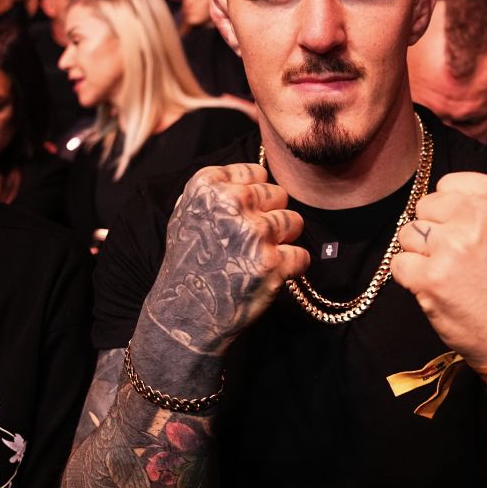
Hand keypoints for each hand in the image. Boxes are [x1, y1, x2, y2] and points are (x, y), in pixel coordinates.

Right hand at [142, 163, 307, 356]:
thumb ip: (218, 189)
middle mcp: (231, 203)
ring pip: (295, 221)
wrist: (184, 315)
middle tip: (251, 242)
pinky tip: (270, 275)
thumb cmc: (188, 263)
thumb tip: (256, 176)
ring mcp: (254, 233)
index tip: (243, 216)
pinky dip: (292, 268)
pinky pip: (302, 255)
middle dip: (271, 217)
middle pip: (278, 194)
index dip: (255, 196)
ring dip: (284, 240)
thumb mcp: (187, 213)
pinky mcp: (272, 263)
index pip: (256, 172)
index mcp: (207, 185)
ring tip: (260, 257)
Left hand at [392, 172, 486, 369]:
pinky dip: (410, 278)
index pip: (449, 184)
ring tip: (447, 273)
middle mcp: (481, 213)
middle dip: (433, 231)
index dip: (450, 210)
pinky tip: (435, 289)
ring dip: (420, 254)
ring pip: (409, 233)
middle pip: (425, 206)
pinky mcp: (431, 276)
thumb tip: (441, 193)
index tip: (465, 232)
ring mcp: (454, 245)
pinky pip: (399, 263)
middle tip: (455, 258)